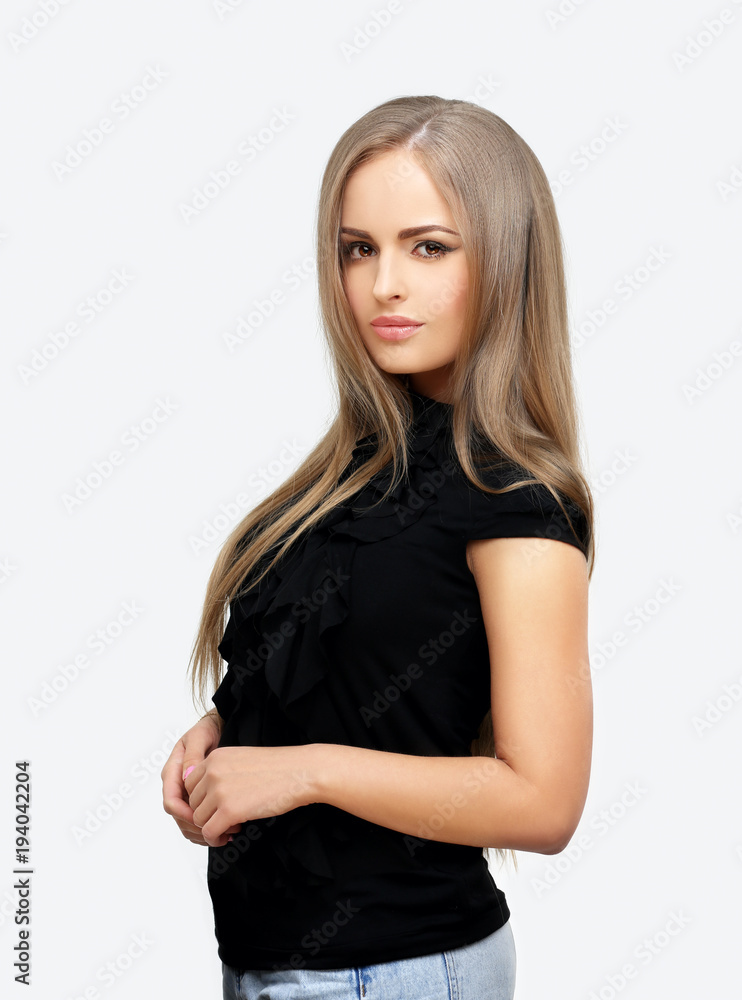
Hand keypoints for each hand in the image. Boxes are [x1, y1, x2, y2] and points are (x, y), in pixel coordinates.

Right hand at [161, 712, 240, 846]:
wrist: (218, 728)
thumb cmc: (207, 729)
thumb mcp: (200, 737)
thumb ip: (193, 755)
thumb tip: (188, 775)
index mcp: (172, 771)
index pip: (171, 801)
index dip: (184, 814)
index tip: (200, 819)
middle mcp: (177, 785)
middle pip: (178, 817)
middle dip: (195, 828)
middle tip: (216, 833)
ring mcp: (186, 793)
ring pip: (186, 822)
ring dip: (202, 832)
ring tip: (223, 835)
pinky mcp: (197, 798)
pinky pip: (196, 820)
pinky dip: (207, 829)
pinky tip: (222, 832)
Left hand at [182, 744, 317, 846]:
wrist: (300, 772)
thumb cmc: (278, 767)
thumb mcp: (241, 759)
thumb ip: (220, 771)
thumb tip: (205, 796)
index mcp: (215, 757)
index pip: (190, 784)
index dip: (202, 799)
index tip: (216, 806)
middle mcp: (212, 771)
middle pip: (192, 803)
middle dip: (206, 814)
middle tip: (225, 820)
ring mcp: (219, 791)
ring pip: (198, 819)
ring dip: (212, 827)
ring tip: (231, 827)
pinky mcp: (229, 810)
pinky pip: (209, 832)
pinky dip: (216, 838)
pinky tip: (231, 835)